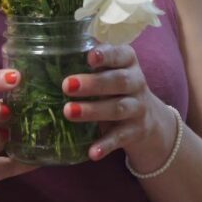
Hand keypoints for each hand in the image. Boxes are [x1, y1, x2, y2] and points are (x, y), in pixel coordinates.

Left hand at [61, 45, 176, 166]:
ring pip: (118, 109)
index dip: (106, 55)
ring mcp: (138, 108)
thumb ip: (91, 59)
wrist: (148, 118)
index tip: (89, 57)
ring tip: (68, 112)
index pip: (120, 54)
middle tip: (66, 85)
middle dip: (93, 84)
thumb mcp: (110, 68)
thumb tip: (53, 48)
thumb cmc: (116, 85)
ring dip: (93, 111)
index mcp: (128, 61)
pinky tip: (91, 152)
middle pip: (118, 82)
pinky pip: (121, 138)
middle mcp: (137, 82)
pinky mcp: (136, 132)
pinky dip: (106, 145)